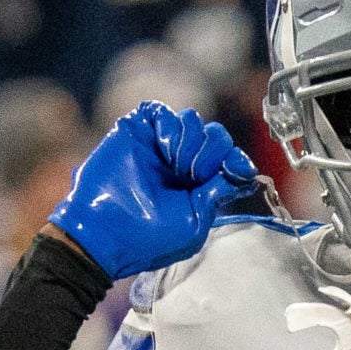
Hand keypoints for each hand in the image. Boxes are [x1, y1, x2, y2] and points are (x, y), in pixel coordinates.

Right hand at [47, 101, 257, 280]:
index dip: (235, 159)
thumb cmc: (149, 238)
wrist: (105, 232)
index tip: (234, 170)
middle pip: (215, 134)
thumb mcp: (196, 220)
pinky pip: (162, 112)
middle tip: (195, 175)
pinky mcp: (137, 130)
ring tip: (175, 168)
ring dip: (190, 143)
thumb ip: (219, 193)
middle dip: (213, 151)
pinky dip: (169, 128)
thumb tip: (245, 171)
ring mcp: (158, 144)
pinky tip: (163, 152)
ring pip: (192, 120)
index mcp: (198, 184)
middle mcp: (181, 161)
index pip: (228, 156)